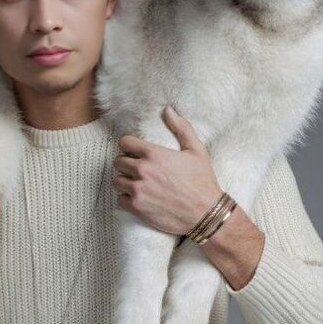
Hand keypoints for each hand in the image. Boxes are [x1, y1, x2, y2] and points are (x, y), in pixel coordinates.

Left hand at [113, 105, 221, 235]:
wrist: (205, 213)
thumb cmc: (202, 181)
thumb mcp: (196, 150)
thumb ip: (181, 128)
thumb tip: (168, 109)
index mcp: (154, 154)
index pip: (124, 142)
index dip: (128, 146)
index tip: (134, 151)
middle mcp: (142, 170)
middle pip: (118, 162)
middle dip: (125, 163)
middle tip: (136, 169)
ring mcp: (138, 190)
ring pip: (117, 181)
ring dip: (124, 181)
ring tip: (136, 183)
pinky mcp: (136, 207)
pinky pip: (120, 200)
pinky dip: (126, 199)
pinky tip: (138, 198)